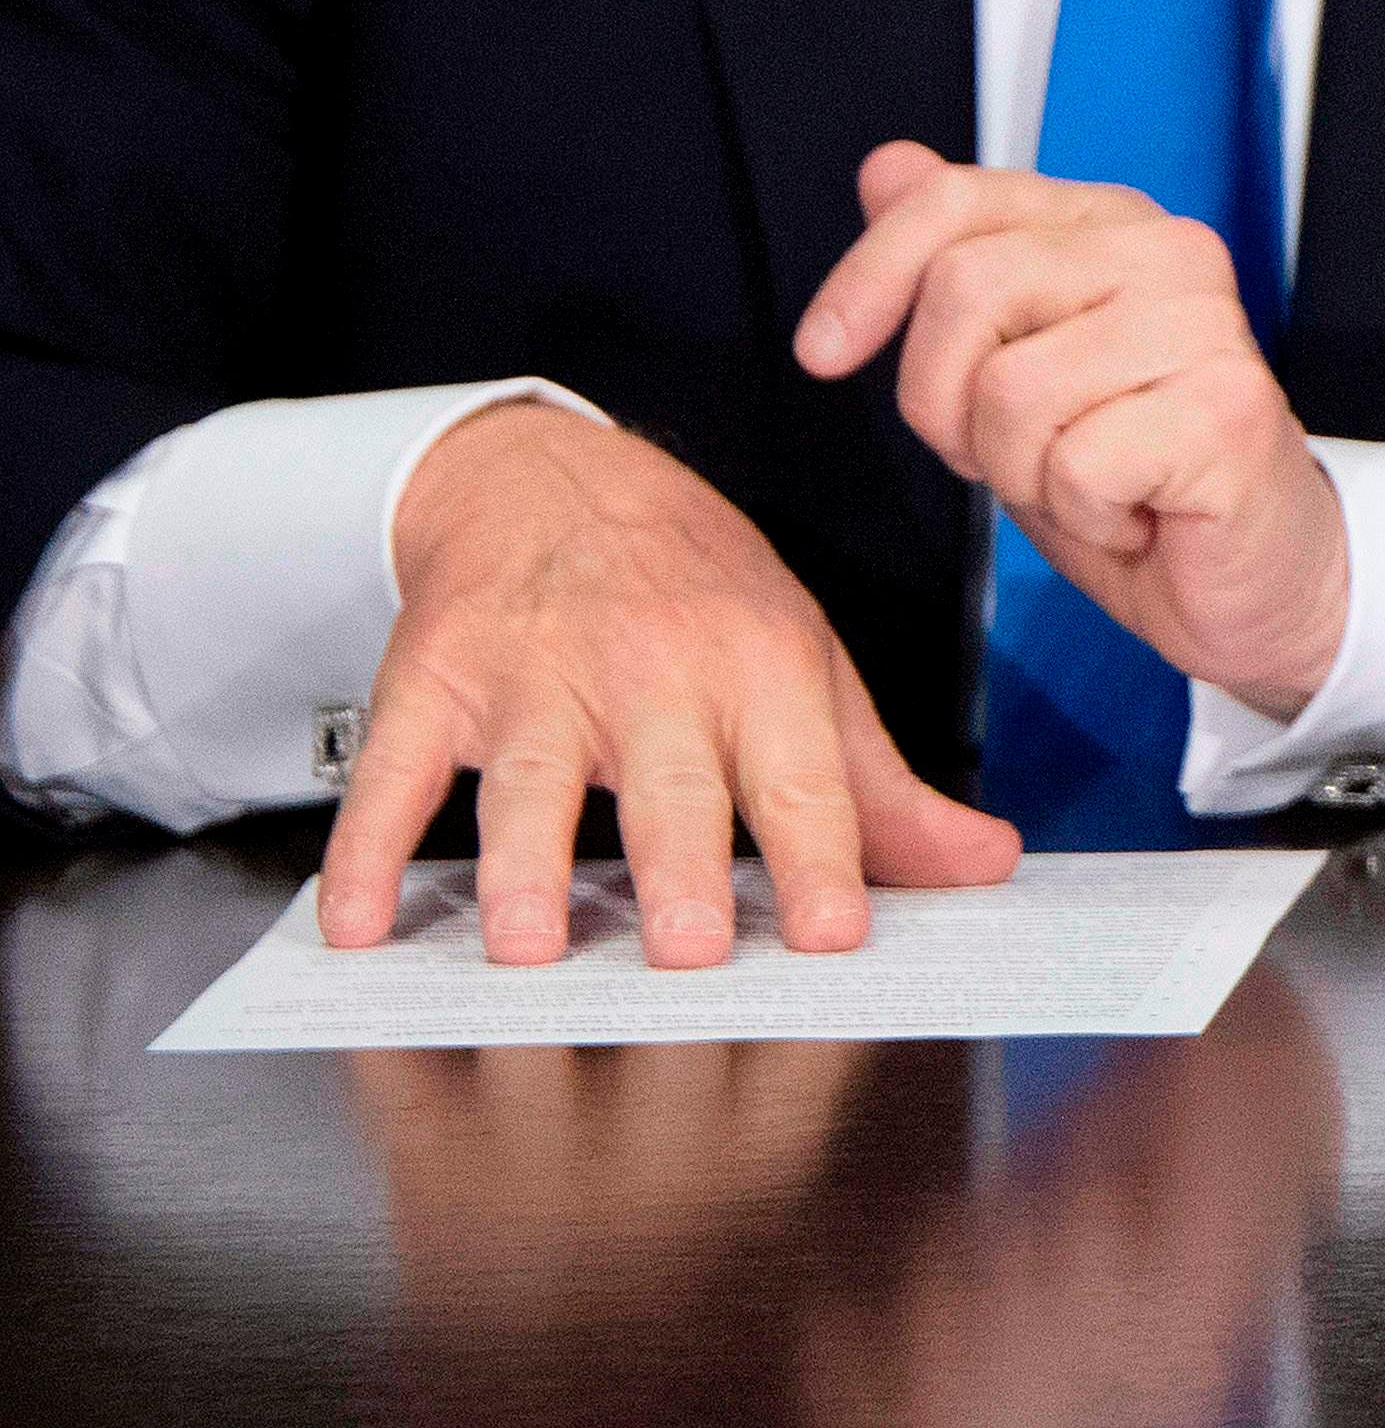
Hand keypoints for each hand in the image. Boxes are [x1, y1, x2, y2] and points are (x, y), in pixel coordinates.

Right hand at [327, 400, 1018, 967]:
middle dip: (681, 865)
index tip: (838, 936)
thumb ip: (879, 787)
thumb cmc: (698, 592)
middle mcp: (650, 666)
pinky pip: (395, 770)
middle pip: (669, 780)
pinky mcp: (434, 680)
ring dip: (523, 865)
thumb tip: (984, 869)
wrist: (553, 476)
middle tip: (691, 952)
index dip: (824, 857)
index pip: (802, 776)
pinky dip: (367, 847)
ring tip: (525, 947)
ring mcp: (534, 673)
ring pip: (527, 779)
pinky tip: (356, 923)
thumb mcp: (804, 664)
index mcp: (758, 665)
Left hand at [797, 142, 1350, 717]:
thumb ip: (954, 262)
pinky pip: (1075, 463)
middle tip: (1016, 451)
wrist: (1249, 574)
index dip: (867, 276)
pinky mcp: (1228, 411)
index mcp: (1112, 224)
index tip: (823, 352)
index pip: (955, 201)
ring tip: (1087, 482)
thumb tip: (888, 167)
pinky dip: (1083, 516)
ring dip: (1022, 473)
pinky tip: (1133, 512)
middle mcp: (1169, 252)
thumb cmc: (1131, 474)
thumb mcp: (1012, 366)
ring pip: (1010, 390)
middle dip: (947, 404)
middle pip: (965, 289)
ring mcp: (1207, 327)